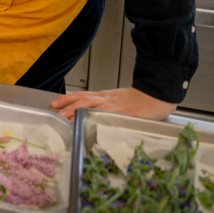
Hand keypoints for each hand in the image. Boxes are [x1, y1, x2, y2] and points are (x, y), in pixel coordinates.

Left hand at [50, 88, 177, 120]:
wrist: (159, 92)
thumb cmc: (141, 99)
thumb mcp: (120, 100)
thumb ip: (108, 106)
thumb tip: (92, 116)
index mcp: (106, 96)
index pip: (82, 95)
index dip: (67, 99)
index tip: (54, 104)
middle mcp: (108, 99)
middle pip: (84, 100)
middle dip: (68, 107)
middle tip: (56, 114)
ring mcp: (117, 106)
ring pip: (94, 107)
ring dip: (78, 112)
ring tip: (67, 118)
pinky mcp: (128, 113)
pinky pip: (112, 115)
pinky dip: (100, 118)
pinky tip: (91, 122)